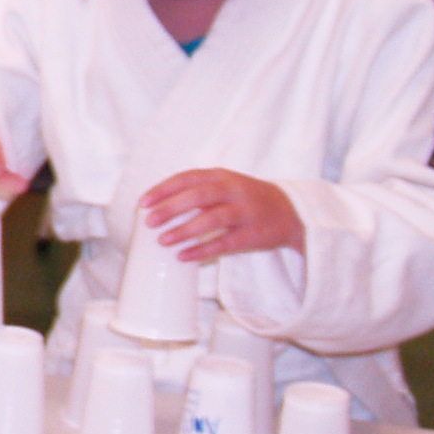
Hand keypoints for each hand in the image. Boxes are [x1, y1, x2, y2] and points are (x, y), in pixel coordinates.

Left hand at [139, 167, 303, 261]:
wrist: (290, 212)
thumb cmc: (245, 199)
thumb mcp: (224, 186)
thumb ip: (196, 191)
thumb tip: (156, 207)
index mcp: (221, 176)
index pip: (187, 178)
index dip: (163, 189)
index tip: (143, 202)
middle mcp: (234, 190)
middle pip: (198, 197)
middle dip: (171, 209)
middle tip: (149, 222)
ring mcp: (246, 212)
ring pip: (212, 219)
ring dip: (185, 230)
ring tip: (163, 241)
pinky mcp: (254, 234)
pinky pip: (225, 243)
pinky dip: (203, 250)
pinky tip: (184, 256)